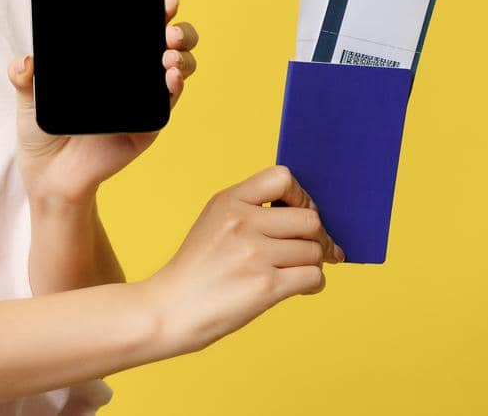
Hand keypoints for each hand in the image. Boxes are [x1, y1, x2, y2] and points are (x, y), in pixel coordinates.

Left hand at [10, 0, 198, 205]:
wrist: (48, 176)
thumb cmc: (43, 130)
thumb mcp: (29, 97)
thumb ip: (23, 76)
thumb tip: (26, 61)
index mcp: (110, 61)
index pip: (138, 28)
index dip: (155, 10)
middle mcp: (132, 76)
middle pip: (168, 45)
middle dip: (178, 30)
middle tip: (168, 29)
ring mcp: (143, 100)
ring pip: (177, 70)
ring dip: (181, 58)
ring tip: (168, 55)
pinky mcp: (147, 127)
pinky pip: (167, 105)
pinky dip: (174, 89)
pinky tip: (171, 77)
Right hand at [130, 164, 343, 359]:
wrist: (171, 309)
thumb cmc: (198, 269)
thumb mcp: (214, 222)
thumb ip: (252, 210)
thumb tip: (310, 215)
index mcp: (228, 201)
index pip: (283, 178)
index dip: (301, 196)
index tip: (300, 213)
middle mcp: (242, 222)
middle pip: (309, 219)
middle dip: (315, 237)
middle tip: (308, 250)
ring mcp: (254, 254)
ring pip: (314, 251)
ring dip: (313, 264)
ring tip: (294, 273)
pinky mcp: (266, 286)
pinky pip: (314, 277)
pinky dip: (313, 285)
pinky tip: (298, 289)